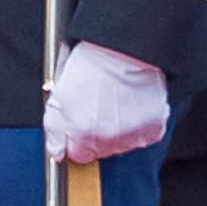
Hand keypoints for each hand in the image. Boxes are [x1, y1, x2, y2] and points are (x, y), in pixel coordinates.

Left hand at [44, 42, 168, 161]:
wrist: (124, 50)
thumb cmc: (92, 64)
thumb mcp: (59, 93)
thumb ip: (54, 128)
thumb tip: (56, 150)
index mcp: (80, 132)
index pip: (76, 155)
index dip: (77, 141)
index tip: (80, 128)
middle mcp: (105, 139)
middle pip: (99, 151)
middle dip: (96, 136)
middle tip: (99, 109)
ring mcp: (130, 136)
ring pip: (120, 146)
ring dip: (117, 132)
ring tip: (116, 104)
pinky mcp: (151, 130)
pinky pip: (143, 136)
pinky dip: (138, 126)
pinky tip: (132, 106)